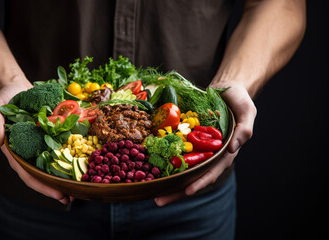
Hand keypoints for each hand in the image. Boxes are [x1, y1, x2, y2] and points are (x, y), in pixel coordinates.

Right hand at [0, 79, 73, 204]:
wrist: (17, 86)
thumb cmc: (4, 98)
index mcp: (15, 149)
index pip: (27, 172)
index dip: (42, 185)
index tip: (57, 194)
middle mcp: (29, 149)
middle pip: (43, 173)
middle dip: (56, 187)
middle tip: (73, 198)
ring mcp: (41, 142)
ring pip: (53, 163)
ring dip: (65, 175)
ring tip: (80, 186)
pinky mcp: (51, 133)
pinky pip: (61, 146)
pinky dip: (71, 154)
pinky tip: (83, 162)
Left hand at [154, 83, 256, 205]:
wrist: (225, 89)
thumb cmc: (238, 101)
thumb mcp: (246, 111)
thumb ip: (244, 128)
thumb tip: (234, 148)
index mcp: (224, 153)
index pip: (211, 172)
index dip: (200, 182)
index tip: (187, 191)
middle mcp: (208, 155)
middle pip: (191, 177)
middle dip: (176, 190)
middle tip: (158, 201)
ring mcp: (196, 148)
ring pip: (180, 169)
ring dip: (166, 181)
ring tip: (150, 192)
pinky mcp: (186, 139)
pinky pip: (173, 152)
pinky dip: (163, 161)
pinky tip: (148, 168)